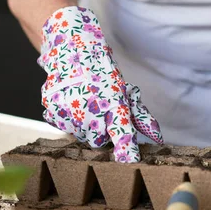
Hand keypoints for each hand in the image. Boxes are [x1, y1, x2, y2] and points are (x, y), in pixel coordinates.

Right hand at [37, 6, 163, 162]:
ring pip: (81, 136)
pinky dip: (70, 120)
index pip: (121, 132)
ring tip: (85, 105)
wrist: (71, 50)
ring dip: (85, 126)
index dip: (125, 149)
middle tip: (99, 112)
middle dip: (101, 131)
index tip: (128, 160)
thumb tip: (158, 138)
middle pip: (98, 141)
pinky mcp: (53, 113)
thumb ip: (141, 118)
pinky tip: (72, 104)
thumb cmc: (103, 73)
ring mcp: (69, 112)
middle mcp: (90, 108)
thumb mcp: (125, 93)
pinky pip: (65, 128)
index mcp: (112, 102)